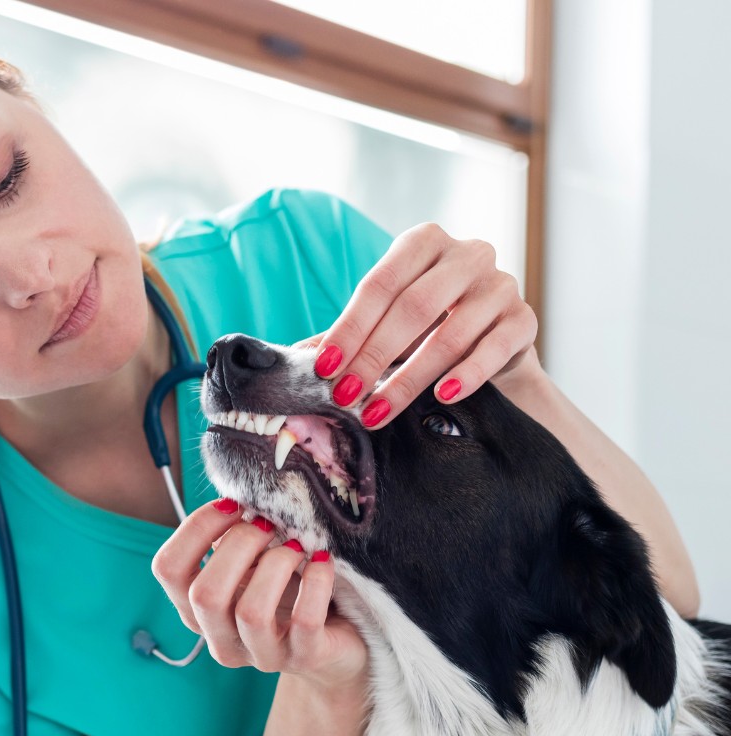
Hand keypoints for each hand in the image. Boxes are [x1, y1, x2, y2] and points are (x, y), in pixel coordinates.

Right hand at [151, 499, 367, 692]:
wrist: (336, 642)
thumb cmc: (286, 592)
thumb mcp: (251, 564)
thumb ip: (233, 538)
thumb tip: (238, 496)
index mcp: (196, 610)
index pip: (168, 569)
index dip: (196, 528)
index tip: (233, 505)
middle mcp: (220, 639)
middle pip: (204, 594)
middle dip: (239, 545)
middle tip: (269, 524)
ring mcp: (261, 655)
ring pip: (251, 613)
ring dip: (276, 564)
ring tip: (297, 546)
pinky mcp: (305, 659)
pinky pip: (304, 621)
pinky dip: (316, 582)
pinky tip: (323, 561)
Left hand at [300, 224, 537, 428]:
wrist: (494, 345)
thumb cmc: (428, 328)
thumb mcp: (385, 325)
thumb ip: (346, 336)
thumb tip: (291, 358)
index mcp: (423, 243)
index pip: (380, 284)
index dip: (350, 327)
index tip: (324, 368)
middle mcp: (467, 253)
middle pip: (414, 306)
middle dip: (373, 356)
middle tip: (344, 395)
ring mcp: (500, 284)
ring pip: (452, 332)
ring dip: (410, 378)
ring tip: (378, 411)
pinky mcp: (524, 319)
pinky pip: (496, 347)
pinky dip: (467, 373)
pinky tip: (442, 396)